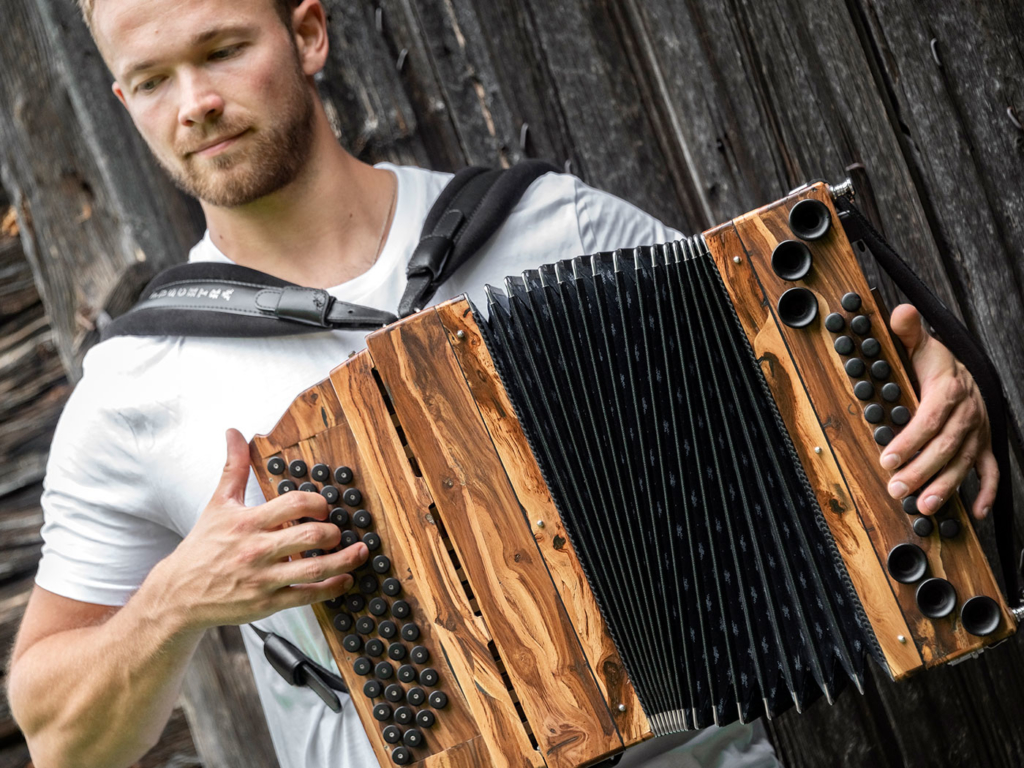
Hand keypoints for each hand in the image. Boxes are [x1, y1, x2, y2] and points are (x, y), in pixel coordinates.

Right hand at [146, 429, 367, 630]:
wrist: (178, 593)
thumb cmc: (202, 547)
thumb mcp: (218, 504)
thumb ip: (233, 468)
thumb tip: (234, 433)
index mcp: (248, 522)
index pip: (294, 504)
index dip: (318, 503)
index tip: (324, 507)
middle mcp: (257, 550)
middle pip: (311, 537)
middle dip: (333, 531)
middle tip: (339, 530)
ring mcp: (264, 579)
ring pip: (315, 569)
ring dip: (345, 560)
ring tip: (360, 552)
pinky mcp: (267, 603)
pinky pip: (307, 596)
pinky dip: (332, 588)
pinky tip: (344, 579)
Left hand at [879, 305, 997, 519]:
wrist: (966, 371)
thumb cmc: (936, 362)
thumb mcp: (921, 344)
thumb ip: (907, 332)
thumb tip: (901, 313)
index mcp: (949, 390)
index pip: (930, 418)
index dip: (911, 440)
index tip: (888, 457)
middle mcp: (968, 414)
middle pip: (945, 446)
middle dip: (921, 470)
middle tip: (898, 489)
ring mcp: (978, 432)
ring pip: (964, 462)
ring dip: (946, 486)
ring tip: (925, 506)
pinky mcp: (984, 445)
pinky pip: (990, 471)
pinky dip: (987, 492)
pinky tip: (977, 512)